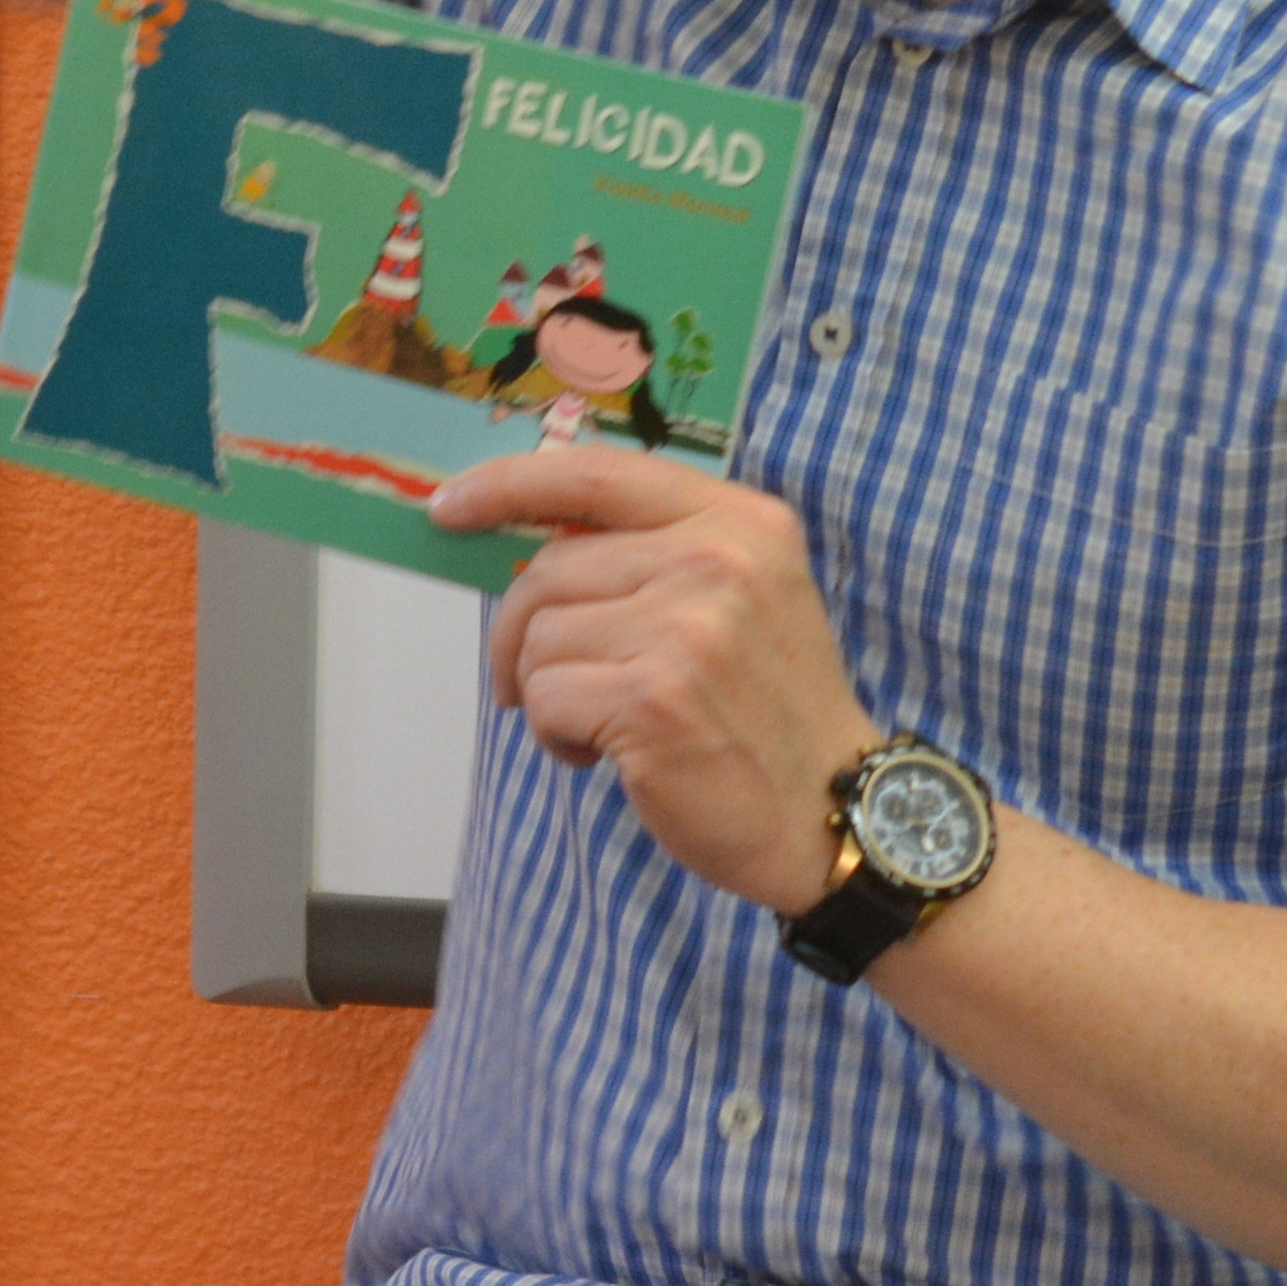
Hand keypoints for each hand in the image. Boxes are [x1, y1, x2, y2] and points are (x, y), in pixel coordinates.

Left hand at [432, 449, 875, 912]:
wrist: (834, 811)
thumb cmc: (770, 713)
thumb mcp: (744, 598)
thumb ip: (659, 554)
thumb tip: (531, 543)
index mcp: (740, 521)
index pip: (598, 474)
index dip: (510, 484)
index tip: (452, 505)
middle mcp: (717, 560)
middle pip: (549, 568)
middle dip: (522, 633)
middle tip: (544, 684)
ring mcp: (687, 628)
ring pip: (539, 637)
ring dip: (545, 693)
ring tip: (601, 727)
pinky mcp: (652, 698)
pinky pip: (545, 699)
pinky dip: (555, 737)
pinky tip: (603, 756)